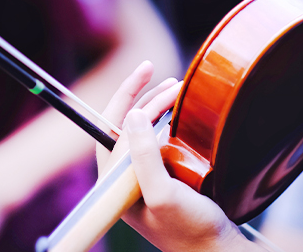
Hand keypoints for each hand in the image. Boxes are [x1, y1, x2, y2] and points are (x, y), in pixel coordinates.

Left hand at [97, 62, 265, 251]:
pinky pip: (161, 144)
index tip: (145, 70)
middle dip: (147, 99)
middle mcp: (125, 180)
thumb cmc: (191, 230)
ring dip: (159, 109)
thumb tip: (131, 115)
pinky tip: (184, 116)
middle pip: (128, 127)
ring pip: (145, 132)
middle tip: (174, 82)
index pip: (111, 128)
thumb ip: (144, 157)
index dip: (126, 95)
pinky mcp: (165, 179)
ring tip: (178, 91)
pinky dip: (171, 125)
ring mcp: (145, 179)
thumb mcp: (163, 194)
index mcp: (115, 183)